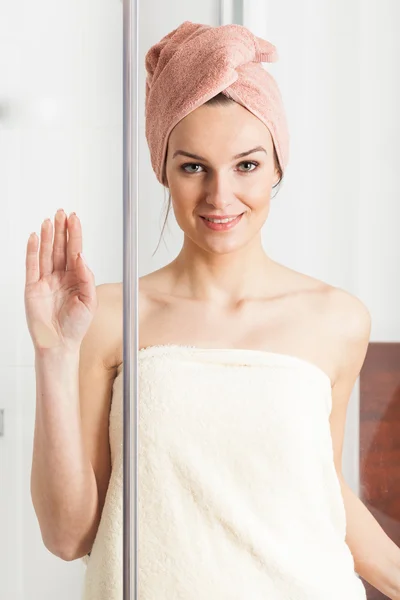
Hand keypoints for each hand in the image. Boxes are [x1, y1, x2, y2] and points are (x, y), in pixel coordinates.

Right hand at [24, 210, 97, 352]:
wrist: (60, 344)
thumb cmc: (76, 326)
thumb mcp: (89, 301)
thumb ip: (86, 277)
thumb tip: (80, 256)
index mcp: (76, 278)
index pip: (75, 251)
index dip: (75, 235)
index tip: (75, 219)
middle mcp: (61, 277)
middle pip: (60, 248)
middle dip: (61, 230)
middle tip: (62, 213)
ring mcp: (46, 281)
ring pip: (46, 253)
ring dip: (47, 236)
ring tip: (49, 220)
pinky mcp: (32, 287)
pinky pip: (31, 265)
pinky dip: (31, 250)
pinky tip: (34, 237)